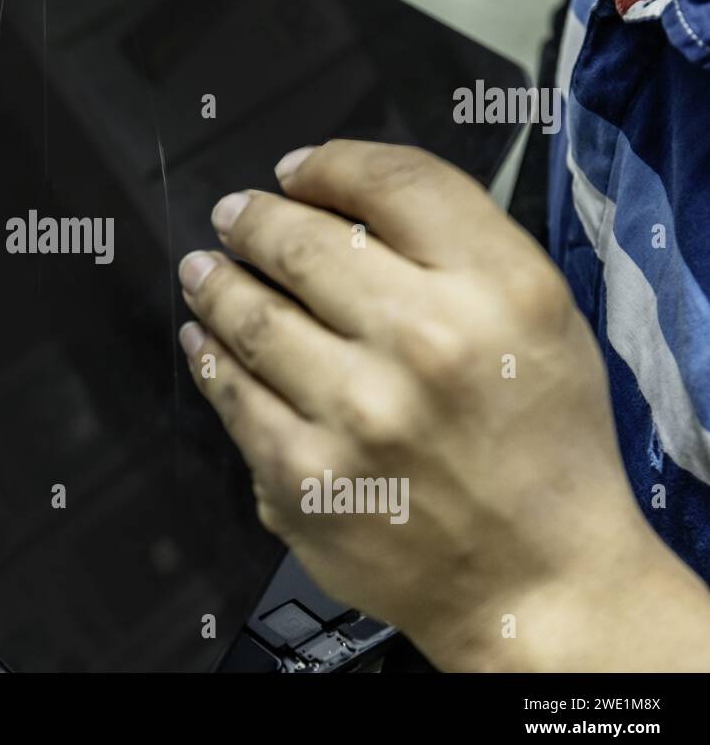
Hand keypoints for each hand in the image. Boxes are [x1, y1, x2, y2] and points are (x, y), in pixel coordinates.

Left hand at [179, 140, 709, 669]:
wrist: (536, 580)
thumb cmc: (541, 444)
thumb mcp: (540, 318)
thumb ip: (455, 244)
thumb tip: (332, 193)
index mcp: (500, 292)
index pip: (396, 183)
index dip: (330, 164)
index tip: (296, 170)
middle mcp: (425, 343)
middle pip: (303, 242)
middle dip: (252, 219)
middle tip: (232, 216)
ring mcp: (354, 414)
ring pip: (251, 314)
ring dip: (215, 282)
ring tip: (202, 270)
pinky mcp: (303, 477)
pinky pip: (231, 395)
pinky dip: (208, 357)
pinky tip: (203, 342)